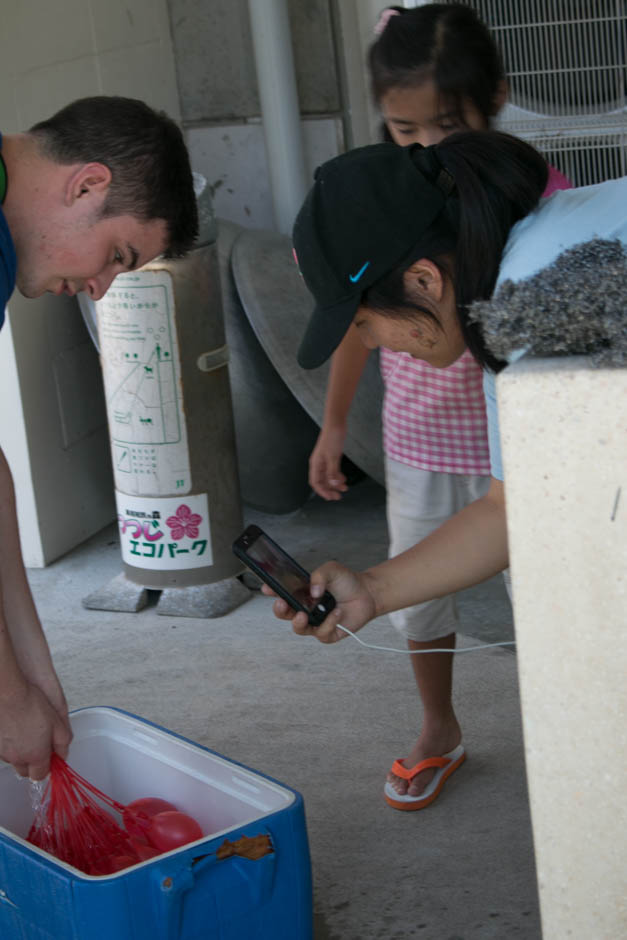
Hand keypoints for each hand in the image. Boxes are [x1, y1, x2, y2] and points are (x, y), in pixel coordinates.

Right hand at [0, 681, 71, 779]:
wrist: (7, 694)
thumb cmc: (31, 704)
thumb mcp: (57, 722)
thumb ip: (62, 743)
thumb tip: (63, 755)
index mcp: (36, 755)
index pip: (41, 775)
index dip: (47, 768)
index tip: (50, 758)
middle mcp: (17, 757)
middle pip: (26, 771)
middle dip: (34, 763)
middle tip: (40, 746)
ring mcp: (3, 752)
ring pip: (14, 760)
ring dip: (21, 753)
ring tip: (27, 733)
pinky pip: (4, 751)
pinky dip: (10, 745)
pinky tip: (15, 730)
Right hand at [262, 561, 376, 643]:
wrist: (368, 593)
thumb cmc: (347, 582)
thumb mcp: (331, 570)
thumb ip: (319, 576)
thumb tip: (313, 592)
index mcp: (301, 593)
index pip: (282, 593)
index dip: (272, 591)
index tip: (267, 588)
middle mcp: (305, 608)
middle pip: (285, 614)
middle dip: (279, 610)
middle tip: (281, 604)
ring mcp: (315, 622)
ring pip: (298, 628)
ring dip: (298, 622)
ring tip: (304, 615)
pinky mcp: (328, 633)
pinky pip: (321, 633)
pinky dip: (328, 623)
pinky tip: (336, 612)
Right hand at [309, 427, 347, 499]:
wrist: (336, 423)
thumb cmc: (332, 438)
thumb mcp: (333, 456)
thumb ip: (332, 471)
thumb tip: (333, 484)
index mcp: (316, 464)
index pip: (315, 482)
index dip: (322, 491)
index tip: (331, 497)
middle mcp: (319, 464)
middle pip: (322, 481)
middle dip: (330, 490)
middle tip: (339, 496)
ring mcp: (325, 461)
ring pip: (328, 477)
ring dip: (335, 484)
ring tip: (345, 488)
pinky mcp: (331, 457)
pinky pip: (333, 470)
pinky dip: (337, 476)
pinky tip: (344, 479)